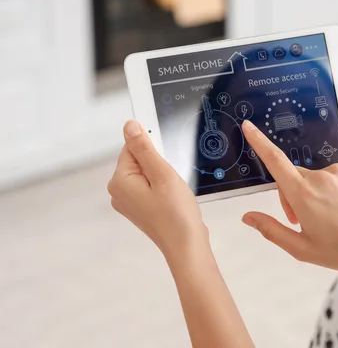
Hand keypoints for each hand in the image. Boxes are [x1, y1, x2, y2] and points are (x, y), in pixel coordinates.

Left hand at [108, 120, 207, 257]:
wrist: (186, 245)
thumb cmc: (175, 212)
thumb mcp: (162, 174)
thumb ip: (144, 148)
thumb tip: (129, 125)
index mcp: (119, 180)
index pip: (133, 147)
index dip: (154, 150)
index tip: (167, 163)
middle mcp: (118, 191)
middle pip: (139, 160)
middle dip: (159, 164)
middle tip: (171, 180)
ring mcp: (128, 202)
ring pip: (146, 173)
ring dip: (162, 176)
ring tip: (173, 191)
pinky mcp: (140, 208)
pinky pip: (149, 186)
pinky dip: (162, 187)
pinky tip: (172, 198)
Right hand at [240, 120, 337, 269]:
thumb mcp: (301, 248)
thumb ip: (271, 230)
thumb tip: (248, 217)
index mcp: (302, 194)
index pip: (275, 161)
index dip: (259, 142)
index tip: (249, 127)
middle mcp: (320, 176)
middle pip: (294, 177)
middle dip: (293, 195)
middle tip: (303, 221)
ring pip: (317, 178)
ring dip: (316, 192)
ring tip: (329, 218)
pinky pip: (336, 175)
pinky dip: (335, 188)